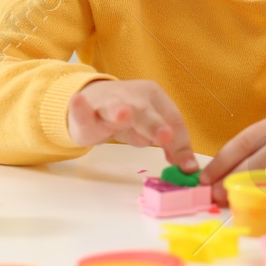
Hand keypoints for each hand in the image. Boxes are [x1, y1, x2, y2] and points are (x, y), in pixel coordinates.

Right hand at [68, 79, 195, 173]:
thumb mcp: (153, 128)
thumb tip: (188, 167)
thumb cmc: (131, 115)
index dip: (180, 143)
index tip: (186, 166)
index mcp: (154, 97)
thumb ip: (172, 145)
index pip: (172, 119)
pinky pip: (83, 113)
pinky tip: (78, 101)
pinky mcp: (85, 116)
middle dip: (155, 125)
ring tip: (123, 115)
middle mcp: (132, 97)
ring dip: (120, 112)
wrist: (92, 98)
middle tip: (166, 136)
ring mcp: (107, 104)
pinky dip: (80, 109)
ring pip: (115, 108)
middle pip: (146, 113)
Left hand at [200, 114, 265, 205]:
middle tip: (215, 194)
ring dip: (249, 192)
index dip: (222, 162)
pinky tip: (256, 205)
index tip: (205, 178)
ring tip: (232, 201)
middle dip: (233, 179)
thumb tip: (215, 175)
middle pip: (258, 162)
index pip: (244, 143)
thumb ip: (248, 150)